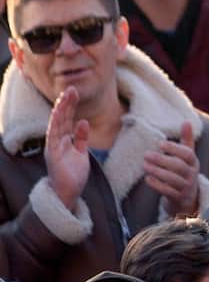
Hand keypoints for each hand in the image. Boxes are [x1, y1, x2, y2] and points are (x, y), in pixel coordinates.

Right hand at [45, 86, 89, 209]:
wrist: (68, 193)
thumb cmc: (73, 174)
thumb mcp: (81, 152)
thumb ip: (81, 138)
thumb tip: (82, 121)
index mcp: (63, 141)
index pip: (66, 120)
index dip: (69, 106)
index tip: (74, 93)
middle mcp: (56, 142)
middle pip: (60, 119)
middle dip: (65, 104)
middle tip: (70, 89)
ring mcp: (53, 148)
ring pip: (56, 125)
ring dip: (61, 110)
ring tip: (66, 97)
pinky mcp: (53, 155)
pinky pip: (54, 137)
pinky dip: (57, 126)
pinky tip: (63, 115)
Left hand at [143, 121, 200, 215]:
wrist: (189, 199)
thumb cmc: (185, 172)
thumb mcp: (188, 157)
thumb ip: (186, 140)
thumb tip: (186, 121)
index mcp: (194, 162)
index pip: (187, 153)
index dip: (174, 148)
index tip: (160, 143)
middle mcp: (192, 174)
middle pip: (178, 166)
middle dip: (162, 160)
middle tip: (146, 154)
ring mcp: (186, 187)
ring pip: (172, 179)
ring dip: (157, 171)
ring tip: (144, 165)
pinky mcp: (179, 198)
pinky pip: (168, 191)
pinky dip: (157, 185)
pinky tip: (147, 178)